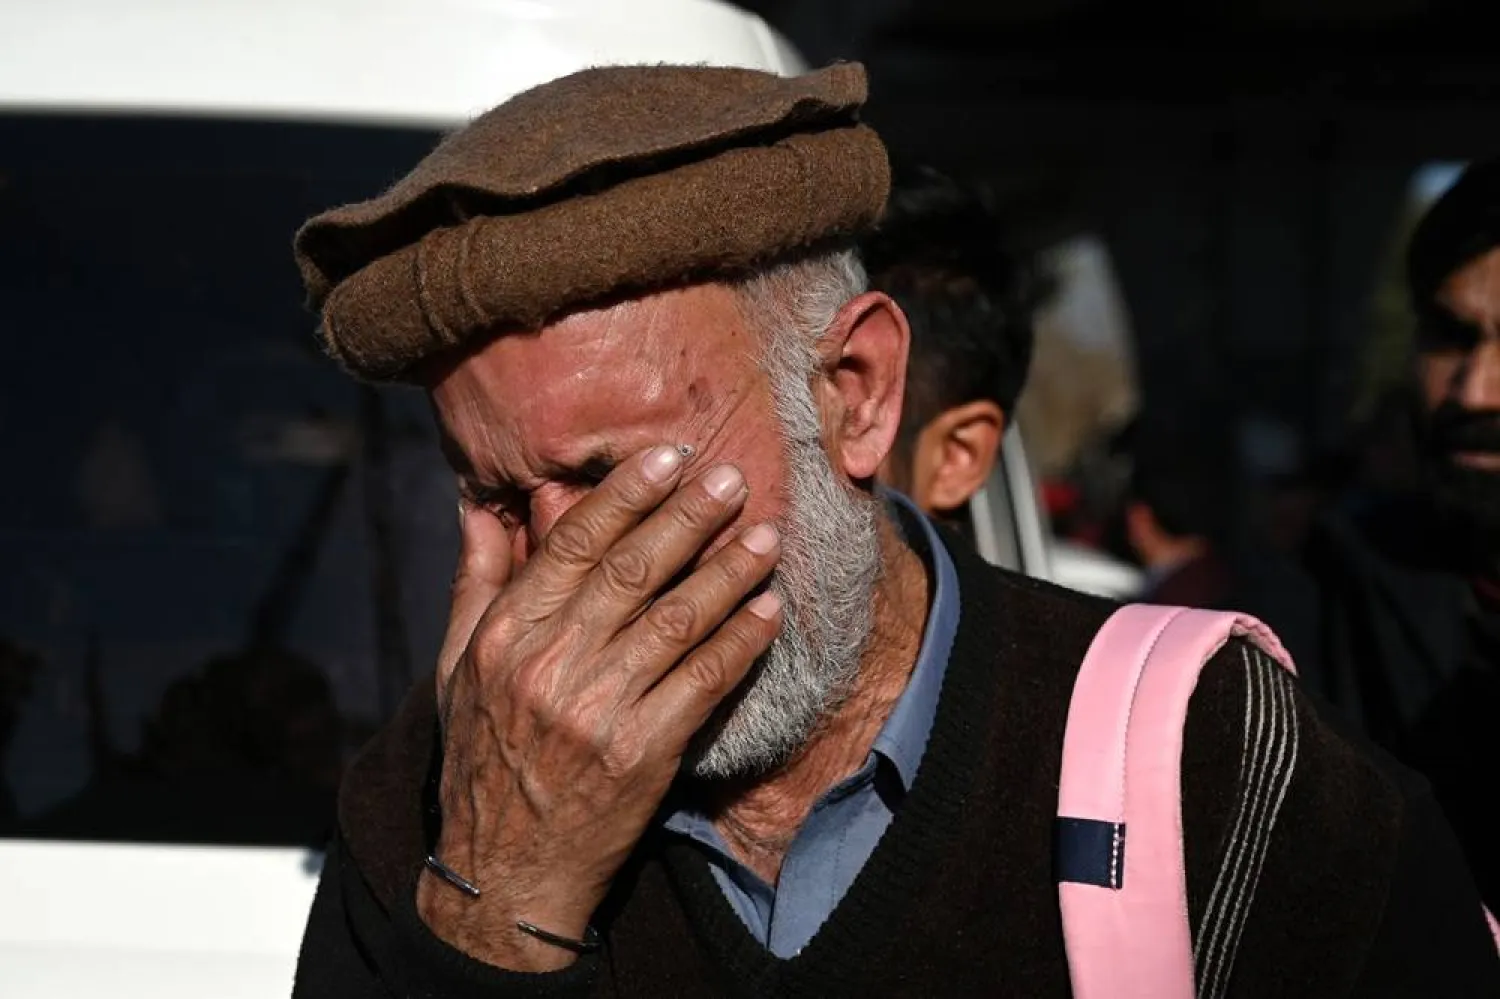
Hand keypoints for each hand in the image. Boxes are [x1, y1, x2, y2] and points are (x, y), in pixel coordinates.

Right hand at [417, 445, 782, 970]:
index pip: (572, 545)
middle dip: (689, 517)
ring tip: (766, 534)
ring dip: (729, 571)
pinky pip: (704, 682)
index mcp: (505, 635)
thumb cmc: (484, 759)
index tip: (667, 457)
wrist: (506, 870)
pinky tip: (768, 610)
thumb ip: (475, 583)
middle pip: (634, 571)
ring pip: (678, 619)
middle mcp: (549, 664)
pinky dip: (740, 641)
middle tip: (733, 478)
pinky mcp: (642, 753)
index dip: (625, 496)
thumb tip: (480, 506)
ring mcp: (598, 710)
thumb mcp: (457, 669)